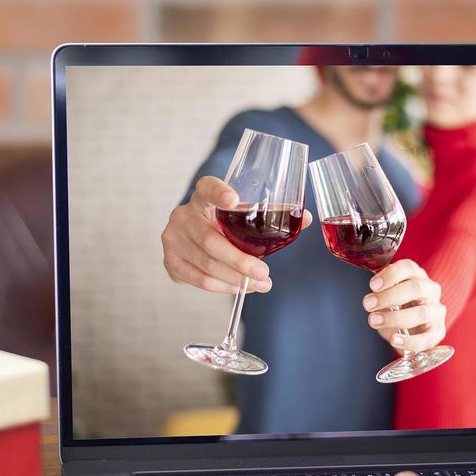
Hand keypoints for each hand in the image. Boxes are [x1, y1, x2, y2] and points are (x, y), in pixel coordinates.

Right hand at [160, 176, 309, 294]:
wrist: (194, 234)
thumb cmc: (224, 223)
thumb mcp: (242, 214)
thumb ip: (271, 214)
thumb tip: (304, 219)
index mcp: (202, 195)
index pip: (208, 188)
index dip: (219, 193)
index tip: (235, 201)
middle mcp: (183, 215)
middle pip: (211, 242)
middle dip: (241, 262)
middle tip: (264, 274)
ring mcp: (172, 239)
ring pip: (207, 266)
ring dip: (236, 280)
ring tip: (260, 285)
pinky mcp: (170, 262)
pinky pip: (199, 280)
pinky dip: (223, 287)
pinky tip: (240, 288)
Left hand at [363, 259, 446, 350]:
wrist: (411, 329)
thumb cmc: (398, 306)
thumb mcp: (387, 296)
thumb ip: (381, 294)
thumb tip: (372, 300)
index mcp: (417, 275)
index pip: (408, 268)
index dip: (390, 275)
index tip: (373, 285)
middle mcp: (430, 290)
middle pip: (416, 288)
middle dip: (390, 296)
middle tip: (368, 304)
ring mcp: (437, 311)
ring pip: (422, 313)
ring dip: (395, 318)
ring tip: (374, 321)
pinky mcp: (439, 332)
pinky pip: (427, 338)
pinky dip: (409, 341)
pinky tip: (394, 340)